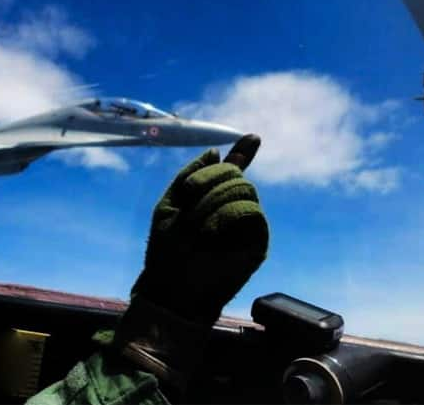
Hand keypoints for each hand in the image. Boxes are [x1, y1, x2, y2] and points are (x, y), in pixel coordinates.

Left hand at [132, 134, 267, 324]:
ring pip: (244, 188)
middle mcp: (232, 208)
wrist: (172, 286)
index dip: (243, 154)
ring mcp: (247, 224)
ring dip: (215, 200)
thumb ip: (190, 175)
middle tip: (189, 199)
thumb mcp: (170, 204)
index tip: (253, 137)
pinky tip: (214, 230)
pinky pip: (252, 211)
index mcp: (211, 199)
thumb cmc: (166, 249)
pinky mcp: (258, 242)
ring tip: (198, 223)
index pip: (232, 172)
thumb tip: (216, 151)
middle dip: (208, 181)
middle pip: (234, 174)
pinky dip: (229, 214)